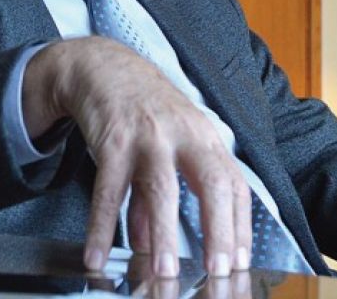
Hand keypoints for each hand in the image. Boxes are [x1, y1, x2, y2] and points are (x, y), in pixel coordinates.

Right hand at [23, 36, 251, 277]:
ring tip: (164, 271)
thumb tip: (149, 243)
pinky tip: (96, 255)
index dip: (240, 224)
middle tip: (218, 271)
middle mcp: (183, 135)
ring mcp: (148, 136)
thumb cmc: (144, 108)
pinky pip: (108, 189)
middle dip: (218, 229)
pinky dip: (101, 226)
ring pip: (161, 189)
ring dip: (163, 234)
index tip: (239, 261)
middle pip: (210, 183)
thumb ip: (155, 198)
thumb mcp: (165, 145)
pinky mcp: (112, 140)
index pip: (234, 184)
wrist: (103, 66)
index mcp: (205, 137)